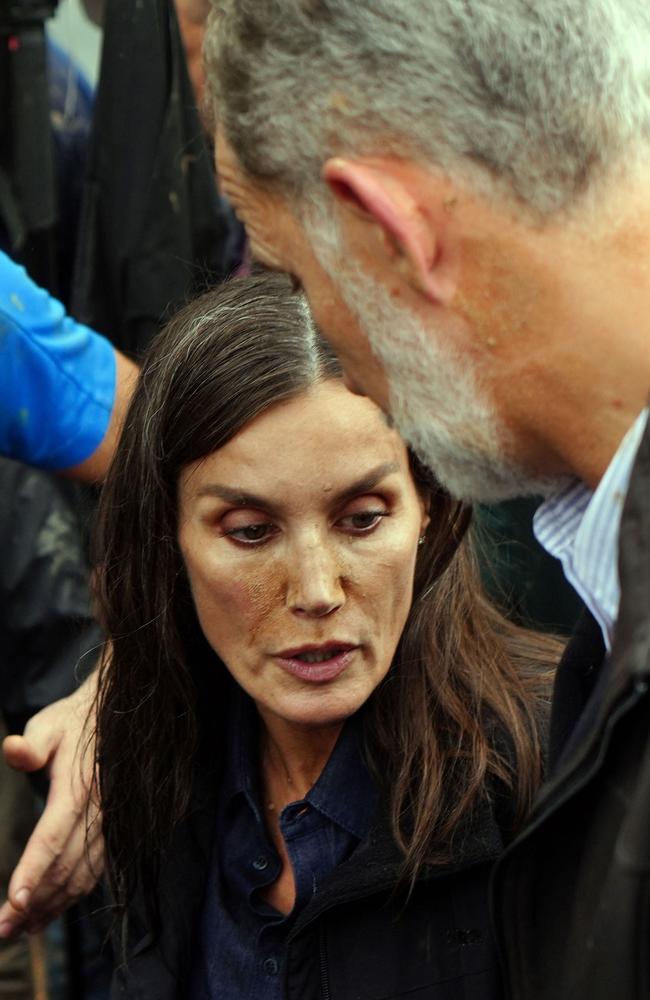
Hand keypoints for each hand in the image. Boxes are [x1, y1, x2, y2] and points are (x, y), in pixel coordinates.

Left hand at [0, 671, 102, 936]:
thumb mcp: (48, 725)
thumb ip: (30, 744)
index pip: (53, 837)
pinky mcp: (111, 832)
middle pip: (64, 867)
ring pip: (81, 877)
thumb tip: (12, 751)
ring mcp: (108, 824)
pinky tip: (49, 913)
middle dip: (33, 903)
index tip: (14, 903)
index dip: (34, 871)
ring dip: (51, 907)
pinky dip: (71, 897)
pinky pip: (93, 872)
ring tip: (20, 931)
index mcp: (78, 787)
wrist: (116, 720)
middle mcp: (98, 811)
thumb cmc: (73, 723)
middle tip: (2, 931)